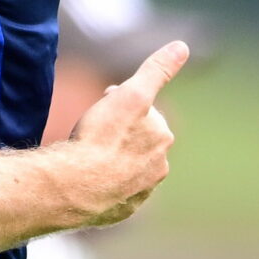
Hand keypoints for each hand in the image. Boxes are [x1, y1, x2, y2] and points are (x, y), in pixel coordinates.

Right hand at [61, 41, 187, 226]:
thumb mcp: (131, 94)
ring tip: (85, 157)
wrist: (76, 186)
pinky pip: (112, 194)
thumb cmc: (102, 137)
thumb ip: (157, 70)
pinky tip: (85, 180)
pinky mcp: (119, 213)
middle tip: (91, 131)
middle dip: (119, 134)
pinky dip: (102, 185)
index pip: (143, 114)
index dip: (120, 105)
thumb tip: (182, 46)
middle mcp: (157, 169)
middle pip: (136, 143)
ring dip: (111, 161)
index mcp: (162, 139)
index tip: (102, 105)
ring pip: (125, 170)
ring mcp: (138, 194)